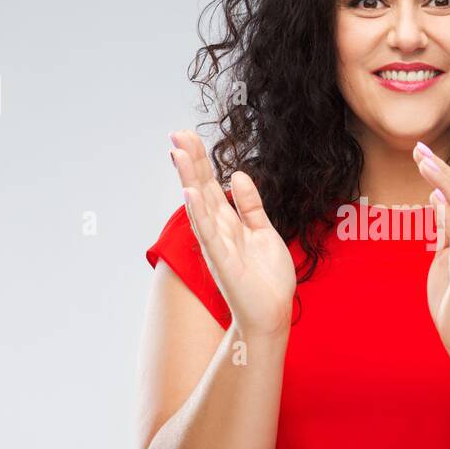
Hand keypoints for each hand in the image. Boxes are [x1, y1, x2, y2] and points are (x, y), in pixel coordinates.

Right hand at [169, 130, 295, 339]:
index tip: (188, 135)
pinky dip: (200, 213)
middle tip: (176, 134)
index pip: (211, 186)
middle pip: (201, 190)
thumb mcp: (264, 232)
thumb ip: (251, 206)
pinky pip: (209, 234)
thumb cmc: (267, 279)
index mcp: (229, 224)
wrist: (272, 314)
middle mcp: (218, 232)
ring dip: (188, 180)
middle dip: (190, 162)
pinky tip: (192, 193)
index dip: (200, 161)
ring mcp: (218, 246)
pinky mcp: (223, 262)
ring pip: (200, 207)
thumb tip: (239, 175)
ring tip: (177, 154)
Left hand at [412, 141, 449, 354]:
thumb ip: (445, 231)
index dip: (441, 172)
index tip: (421, 153)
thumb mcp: (446, 257)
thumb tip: (437, 201)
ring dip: (443, 183)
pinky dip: (449, 216)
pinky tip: (436, 198)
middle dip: (440, 169)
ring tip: (424, 163)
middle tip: (419, 148)